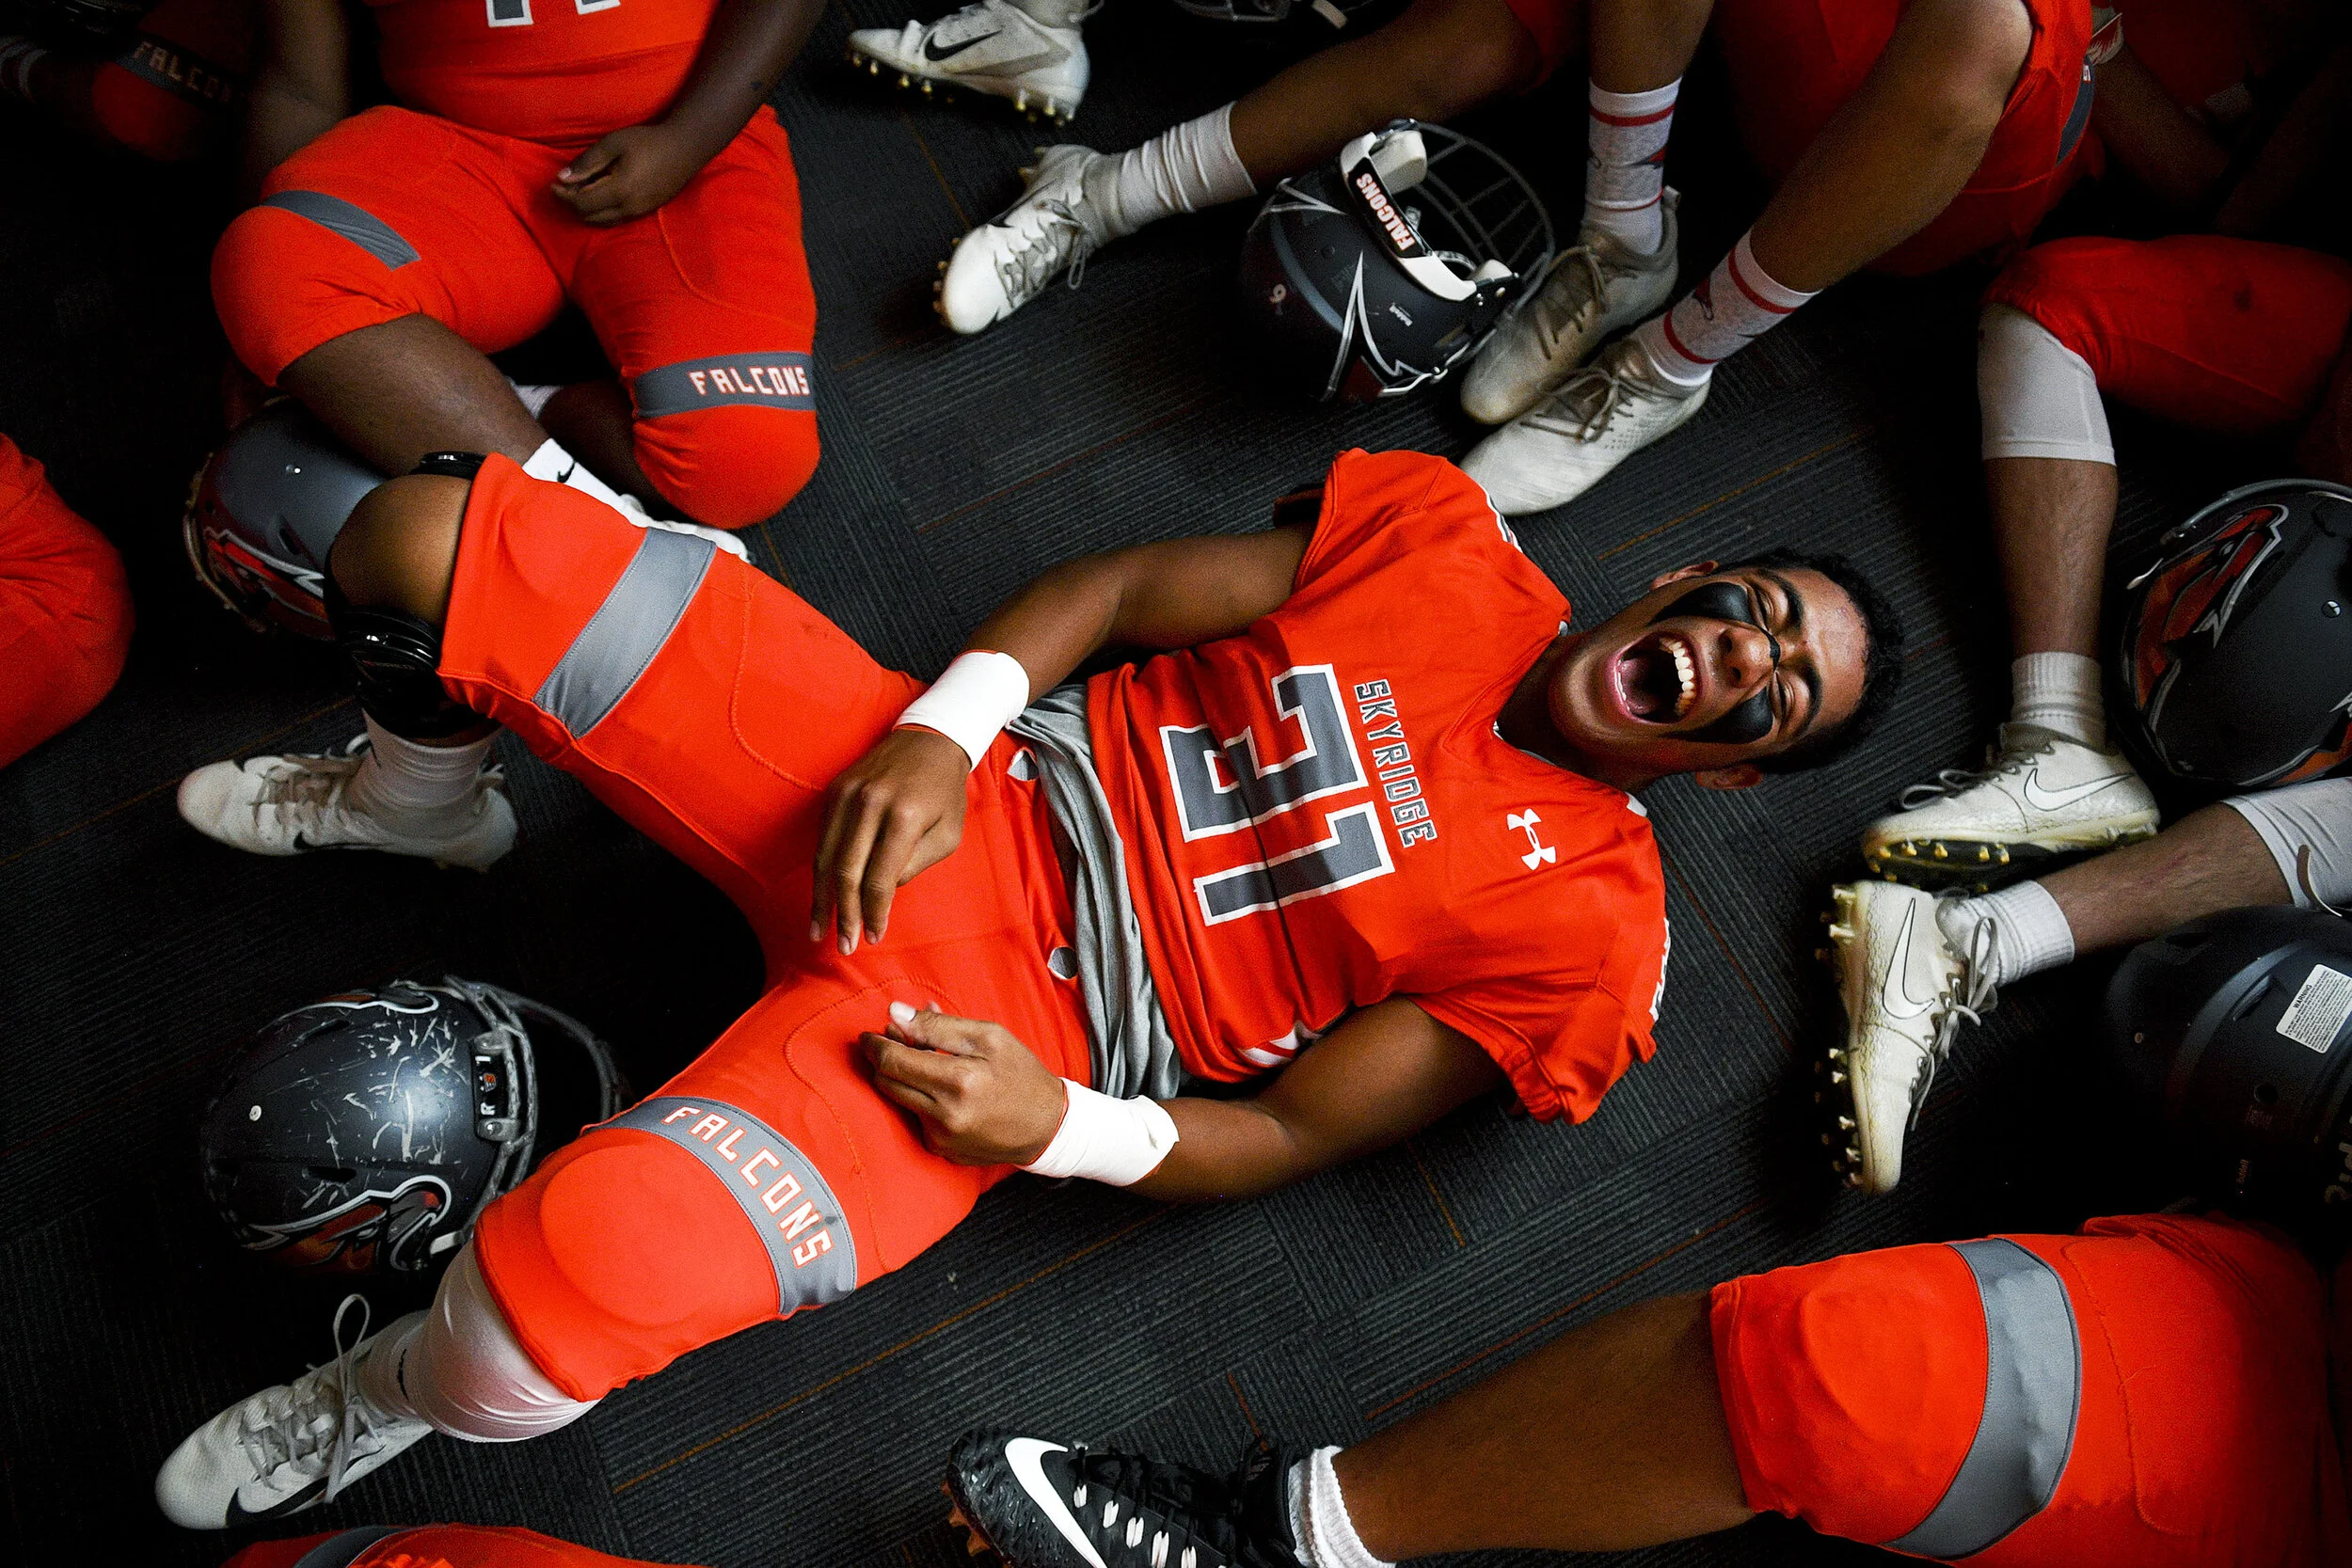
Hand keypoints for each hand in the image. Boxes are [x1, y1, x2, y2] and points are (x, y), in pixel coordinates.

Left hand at [550, 122, 712, 223]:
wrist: (685, 149)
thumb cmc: (647, 141)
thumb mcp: (613, 144)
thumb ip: (587, 162)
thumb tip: (563, 178)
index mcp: (619, 190)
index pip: (582, 203)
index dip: (563, 196)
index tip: (553, 184)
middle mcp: (628, 208)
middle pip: (589, 217)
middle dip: (572, 205)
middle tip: (564, 188)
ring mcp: (638, 212)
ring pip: (602, 222)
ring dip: (586, 211)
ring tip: (578, 192)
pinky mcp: (644, 212)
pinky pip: (615, 220)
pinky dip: (600, 213)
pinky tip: (598, 197)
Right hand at [811, 726, 969, 953]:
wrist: (928, 739)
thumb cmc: (944, 791)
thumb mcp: (948, 833)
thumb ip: (915, 865)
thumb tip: (881, 893)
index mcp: (905, 815)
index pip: (880, 877)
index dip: (874, 912)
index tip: (873, 936)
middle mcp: (870, 803)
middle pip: (846, 872)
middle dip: (843, 914)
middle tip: (843, 945)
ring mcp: (847, 794)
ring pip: (825, 857)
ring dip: (821, 899)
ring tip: (820, 930)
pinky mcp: (835, 791)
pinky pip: (822, 838)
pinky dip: (820, 871)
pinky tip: (820, 896)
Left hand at [861, 1005, 1066, 1165]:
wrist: (1047, 1126)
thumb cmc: (1021, 1074)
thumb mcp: (989, 1037)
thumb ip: (938, 1026)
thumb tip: (894, 1014)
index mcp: (958, 1081)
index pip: (893, 1061)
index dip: (875, 1045)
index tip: (869, 1033)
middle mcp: (944, 1115)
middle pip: (886, 1083)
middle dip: (881, 1059)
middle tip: (889, 1040)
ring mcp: (941, 1138)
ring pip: (899, 1100)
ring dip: (902, 1077)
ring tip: (924, 1058)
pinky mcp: (941, 1150)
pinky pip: (916, 1118)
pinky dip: (919, 1098)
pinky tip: (941, 1087)